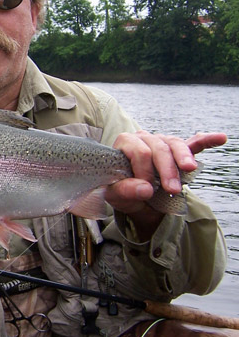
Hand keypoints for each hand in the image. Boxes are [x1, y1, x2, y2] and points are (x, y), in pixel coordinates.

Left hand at [105, 130, 226, 235]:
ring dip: (184, 159)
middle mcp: (144, 139)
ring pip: (175, 144)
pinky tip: (219, 138)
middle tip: (172, 190)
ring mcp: (162, 143)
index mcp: (125, 144)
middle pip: (159, 147)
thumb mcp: (116, 195)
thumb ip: (125, 191)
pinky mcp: (177, 152)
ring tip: (189, 169)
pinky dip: (207, 141)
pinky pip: (194, 143)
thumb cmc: (121, 192)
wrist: (134, 198)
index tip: (147, 189)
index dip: (145, 170)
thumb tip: (145, 188)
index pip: (139, 151)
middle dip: (167, 169)